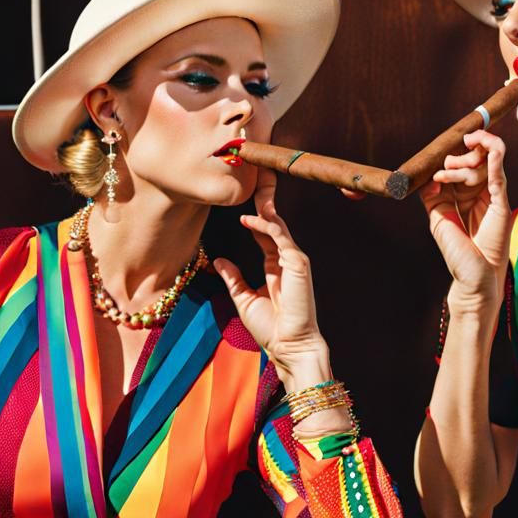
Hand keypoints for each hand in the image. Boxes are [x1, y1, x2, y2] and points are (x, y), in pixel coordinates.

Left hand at [214, 168, 326, 380]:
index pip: (265, 231)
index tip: (241, 195)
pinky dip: (265, 225)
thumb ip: (233, 278)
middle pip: (275, 219)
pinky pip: (280, 237)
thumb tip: (219, 260)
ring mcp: (294, 260)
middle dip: (265, 195)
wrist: (289, 347)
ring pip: (278, 223)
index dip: (255, 212)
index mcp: (275, 266)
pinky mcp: (298, 264)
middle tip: (255, 170)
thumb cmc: (270, 329)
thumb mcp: (242, 299)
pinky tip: (248, 218)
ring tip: (252, 182)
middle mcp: (286, 259)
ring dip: (265, 202)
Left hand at [420, 130, 511, 313]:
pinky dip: (495, 158)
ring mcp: (493, 197)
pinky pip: (499, 175)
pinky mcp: (502, 204)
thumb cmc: (457, 252)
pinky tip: (489, 148)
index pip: (462, 166)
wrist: (473, 277)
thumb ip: (433, 196)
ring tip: (451, 169)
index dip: (452, 158)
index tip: (437, 166)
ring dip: (468, 160)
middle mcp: (480, 193)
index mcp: (465, 196)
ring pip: (487, 163)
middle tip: (447, 167)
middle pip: (476, 160)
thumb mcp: (438, 219)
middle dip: (460, 158)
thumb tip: (430, 176)